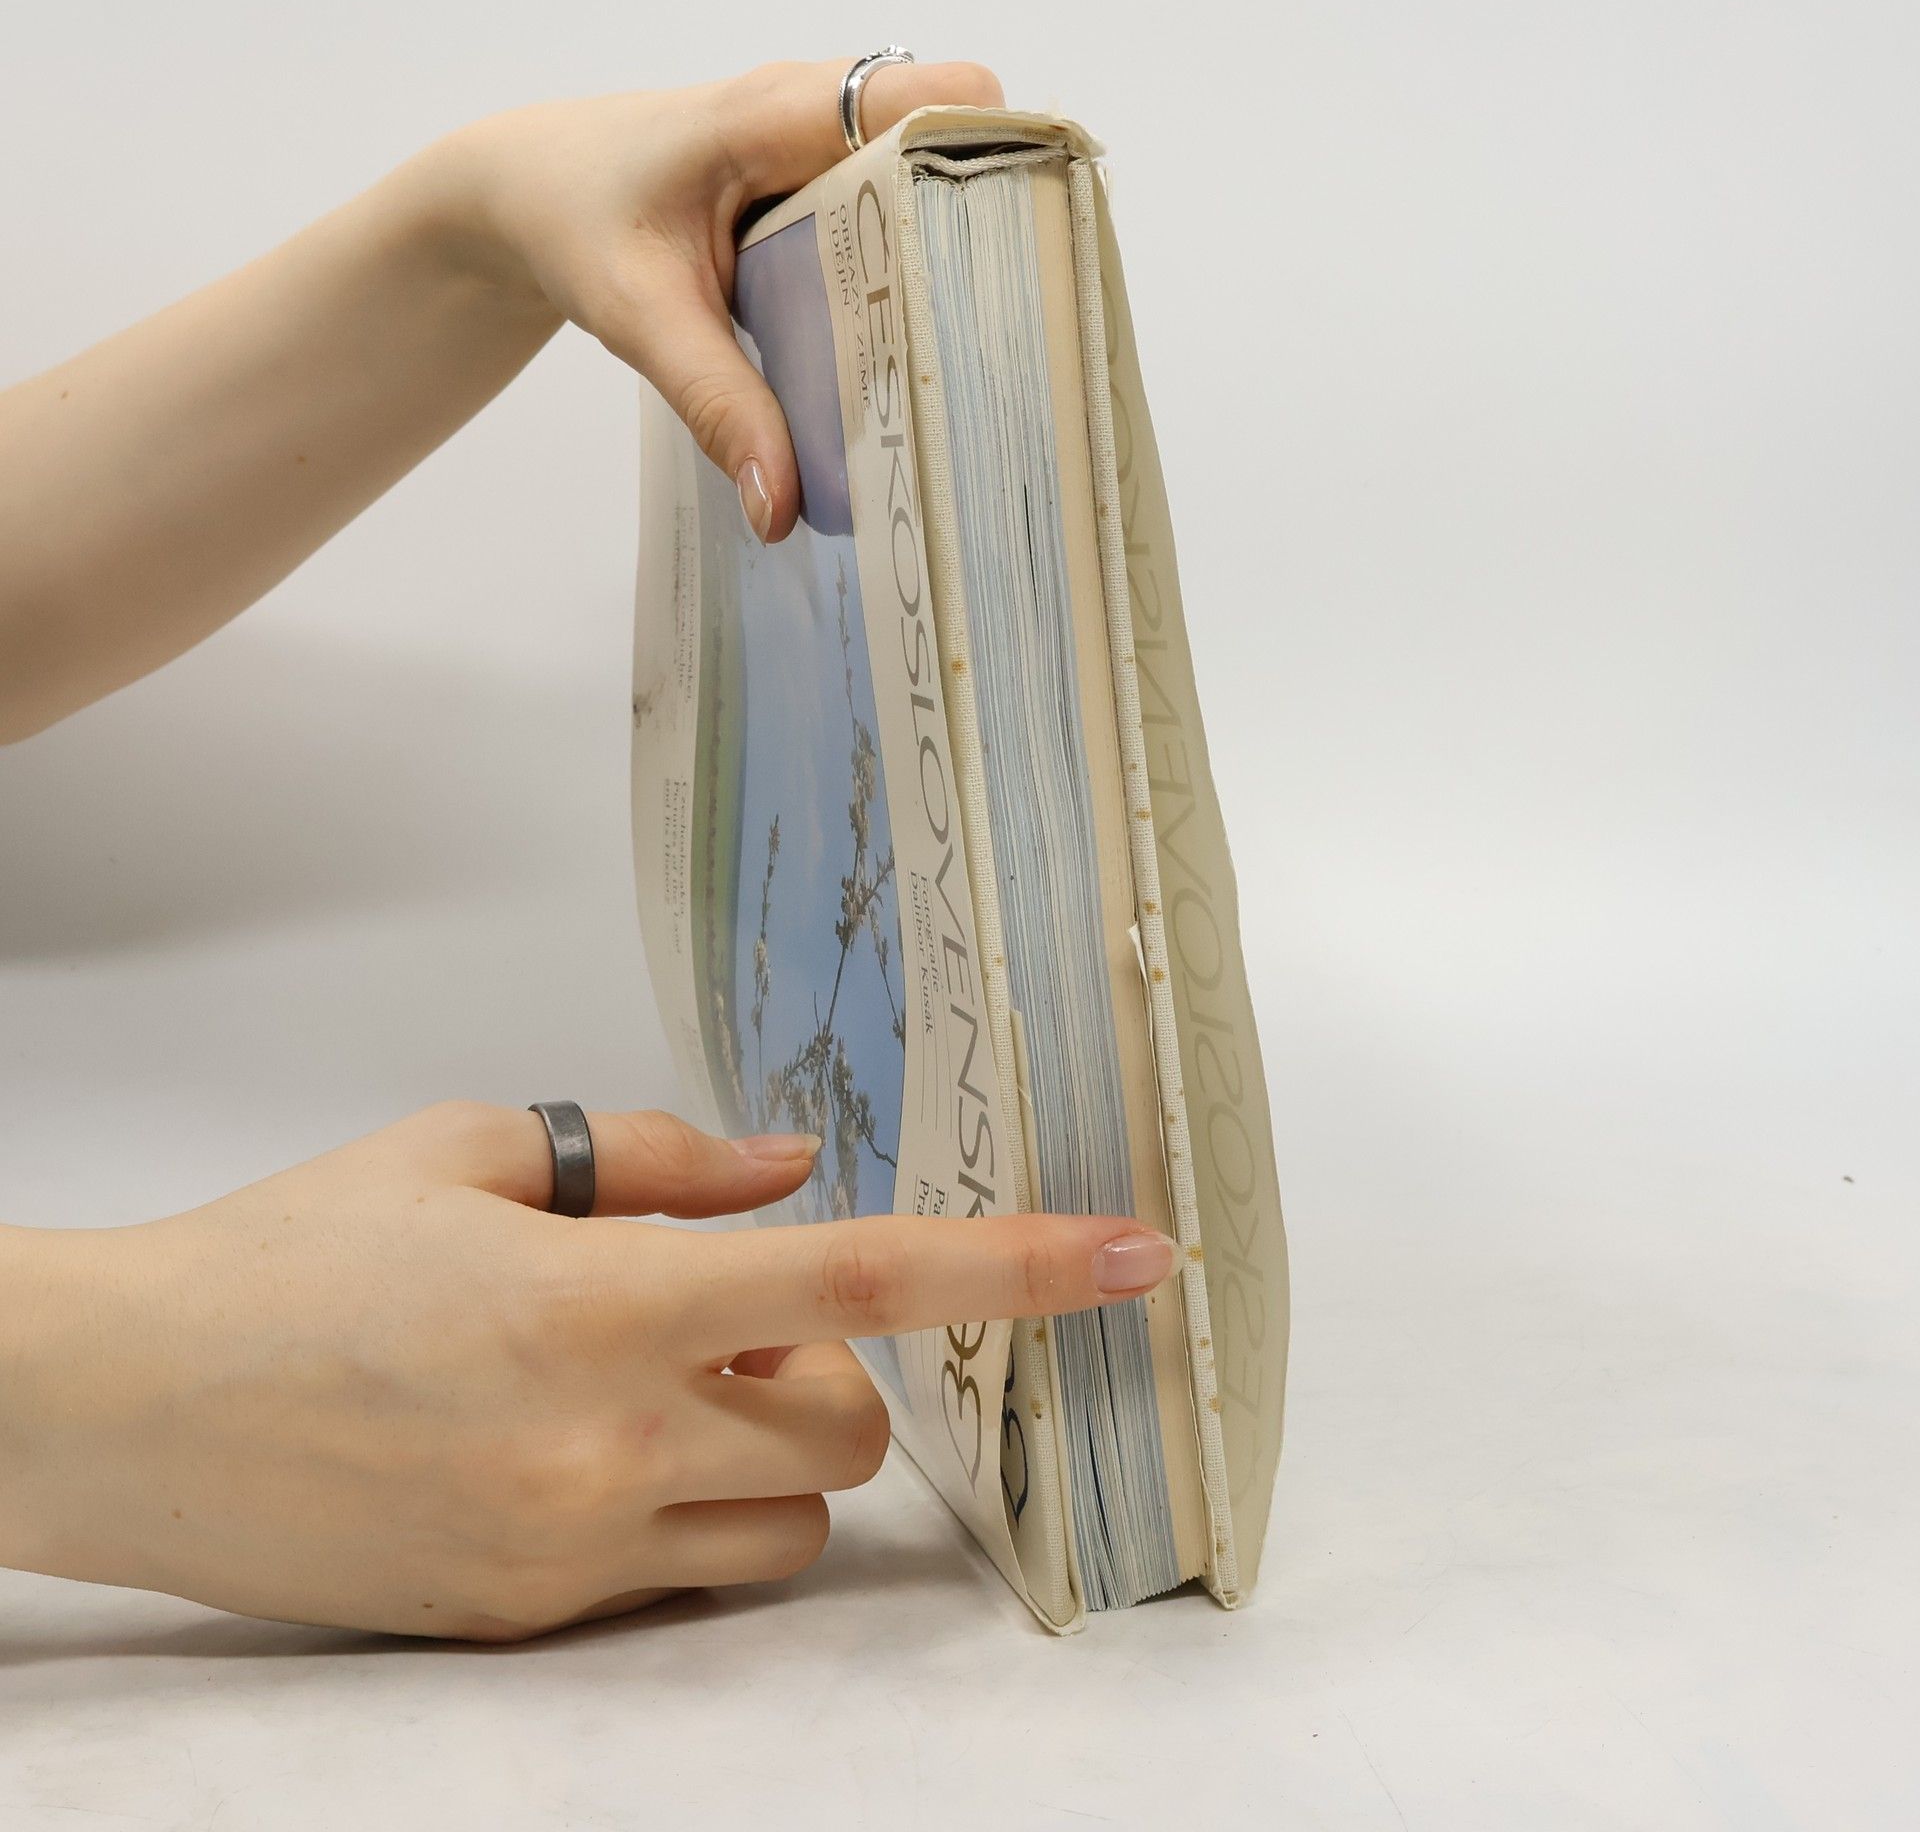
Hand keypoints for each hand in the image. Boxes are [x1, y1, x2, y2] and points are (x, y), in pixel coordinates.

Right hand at [0, 1101, 1172, 1640]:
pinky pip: (685, 1574)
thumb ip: (664, 1163)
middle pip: (853, 1429)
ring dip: (766, 1447)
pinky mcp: (531, 1620)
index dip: (1016, 1262)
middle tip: (717, 1317)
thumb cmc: (296, 1252)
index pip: (866, 1279)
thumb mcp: (476, 1153)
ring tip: (639, 1384)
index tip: (1135, 1252)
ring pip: (789, 1520)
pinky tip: (571, 1447)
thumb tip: (793, 1170)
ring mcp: (574, 1549)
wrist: (129, 1404)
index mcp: (606, 1300)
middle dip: (832, 1372)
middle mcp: (610, 1441)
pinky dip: (683, 1506)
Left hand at [429, 56, 1003, 542]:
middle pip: (959, 142)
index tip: (1010, 266)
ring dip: (955, 254)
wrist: (530, 189)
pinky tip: (909, 348)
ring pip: (934, 180)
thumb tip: (782, 508)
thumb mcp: (640, 319)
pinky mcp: (826, 184)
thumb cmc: (575, 220)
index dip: (990, 168)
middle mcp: (821, 112)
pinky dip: (914, 268)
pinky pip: (898, 211)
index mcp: (781, 115)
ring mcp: (829, 146)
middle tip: (992, 339)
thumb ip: (717, 407)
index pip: (933, 100)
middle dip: (988, 229)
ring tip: (967, 352)